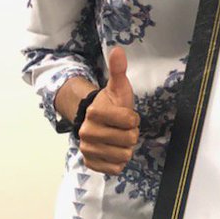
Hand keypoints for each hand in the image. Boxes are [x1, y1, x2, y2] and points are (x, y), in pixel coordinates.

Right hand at [78, 46, 139, 174]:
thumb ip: (118, 70)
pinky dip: (119, 161)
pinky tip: (113, 151)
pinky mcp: (90, 163)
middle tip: (122, 128)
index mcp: (94, 112)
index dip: (133, 118)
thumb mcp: (118, 87)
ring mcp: (87, 149)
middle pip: (129, 140)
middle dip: (131, 133)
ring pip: (124, 155)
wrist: (95, 121)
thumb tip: (118, 49)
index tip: (126, 115)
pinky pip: (116, 168)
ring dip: (126, 148)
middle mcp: (87, 132)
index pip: (130, 120)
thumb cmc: (111, 104)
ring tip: (118, 138)